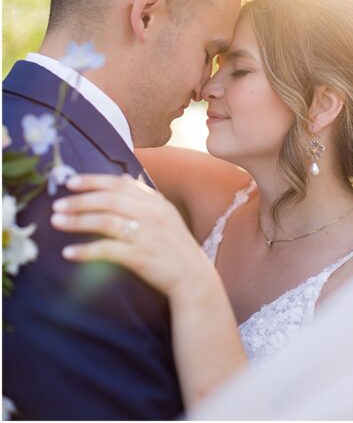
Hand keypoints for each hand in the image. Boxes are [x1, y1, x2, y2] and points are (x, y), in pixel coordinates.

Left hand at [51, 173, 215, 303]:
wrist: (193, 276)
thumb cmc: (175, 246)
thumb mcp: (166, 215)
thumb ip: (145, 197)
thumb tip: (124, 178)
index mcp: (157, 202)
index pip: (121, 184)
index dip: (94, 181)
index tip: (71, 182)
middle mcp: (152, 214)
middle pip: (110, 200)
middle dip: (80, 200)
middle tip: (58, 204)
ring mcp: (146, 235)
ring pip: (106, 222)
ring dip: (77, 221)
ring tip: (56, 222)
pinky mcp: (140, 256)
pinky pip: (107, 250)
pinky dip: (86, 251)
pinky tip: (68, 253)